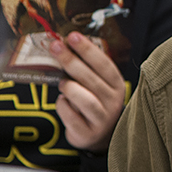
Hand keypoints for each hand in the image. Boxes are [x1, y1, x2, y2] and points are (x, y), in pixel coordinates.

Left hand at [51, 31, 126, 151]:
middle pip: (92, 79)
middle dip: (71, 61)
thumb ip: (85, 68)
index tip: (72, 36)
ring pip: (85, 100)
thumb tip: (63, 45)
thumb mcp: (96, 84)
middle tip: (55, 47)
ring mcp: (102, 119)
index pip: (104, 64)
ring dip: (69, 87)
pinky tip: (62, 102)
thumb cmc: (93, 101)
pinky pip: (72, 117)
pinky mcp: (88, 133)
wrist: (98, 134)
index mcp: (117, 84)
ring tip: (62, 83)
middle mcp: (113, 101)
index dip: (88, 49)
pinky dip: (63, 106)